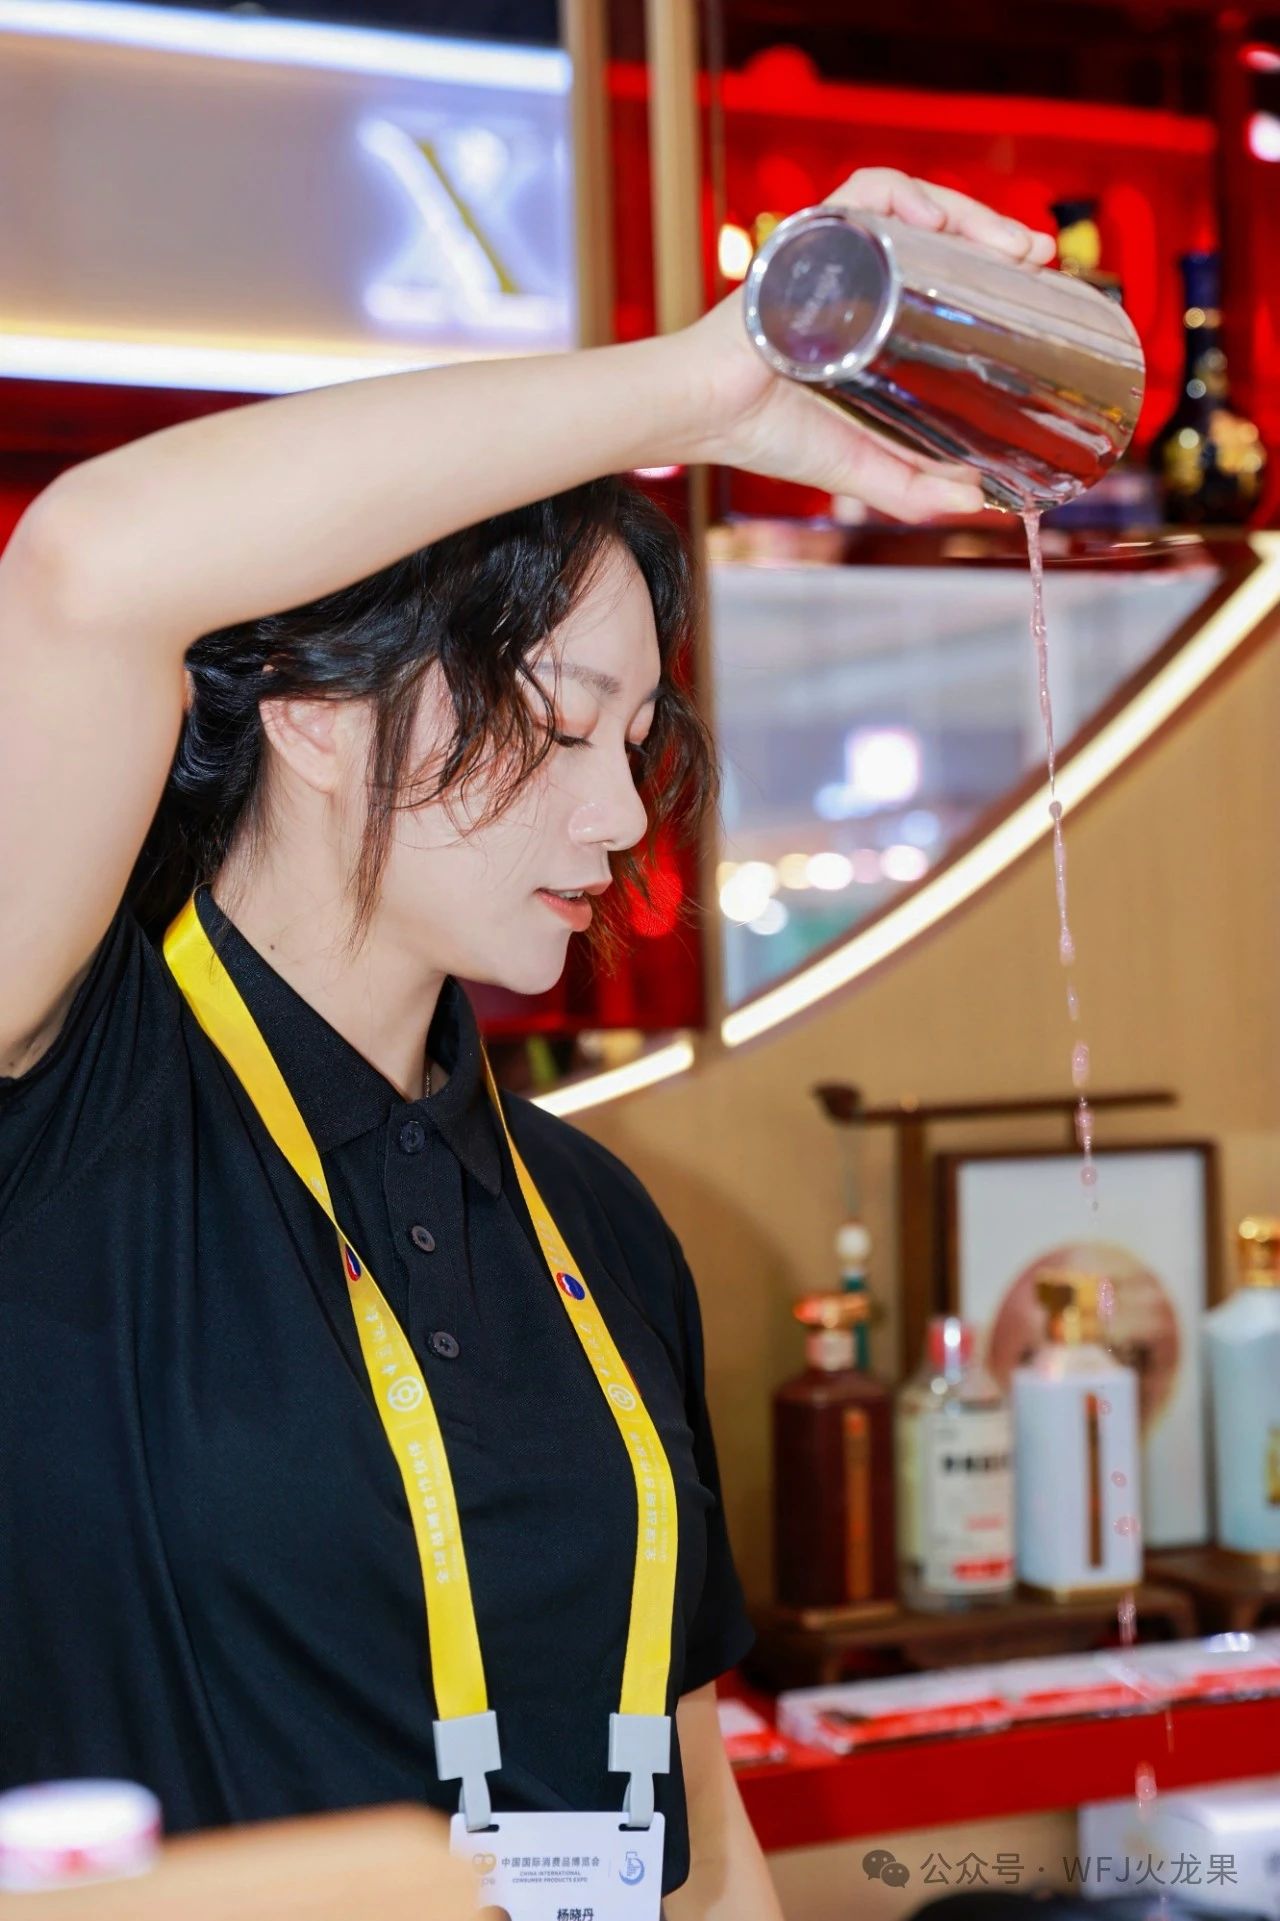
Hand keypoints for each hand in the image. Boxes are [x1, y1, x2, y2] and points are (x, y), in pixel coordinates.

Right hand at [676, 167, 1055, 520]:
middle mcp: (856, 273)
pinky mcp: (806, 241)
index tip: (1039, 283)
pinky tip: (934, 219)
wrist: (704, 418)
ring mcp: (832, 253)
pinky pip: (861, 195)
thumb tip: (979, 500)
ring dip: (967, 210)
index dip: (996, 269)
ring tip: (1004, 241)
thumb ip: (913, 488)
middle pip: (940, 231)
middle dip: (996, 233)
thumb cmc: (764, 432)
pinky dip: (903, 195)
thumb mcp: (858, 467)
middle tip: (1036, 256)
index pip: (945, 270)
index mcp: (873, 313)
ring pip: (912, 203)